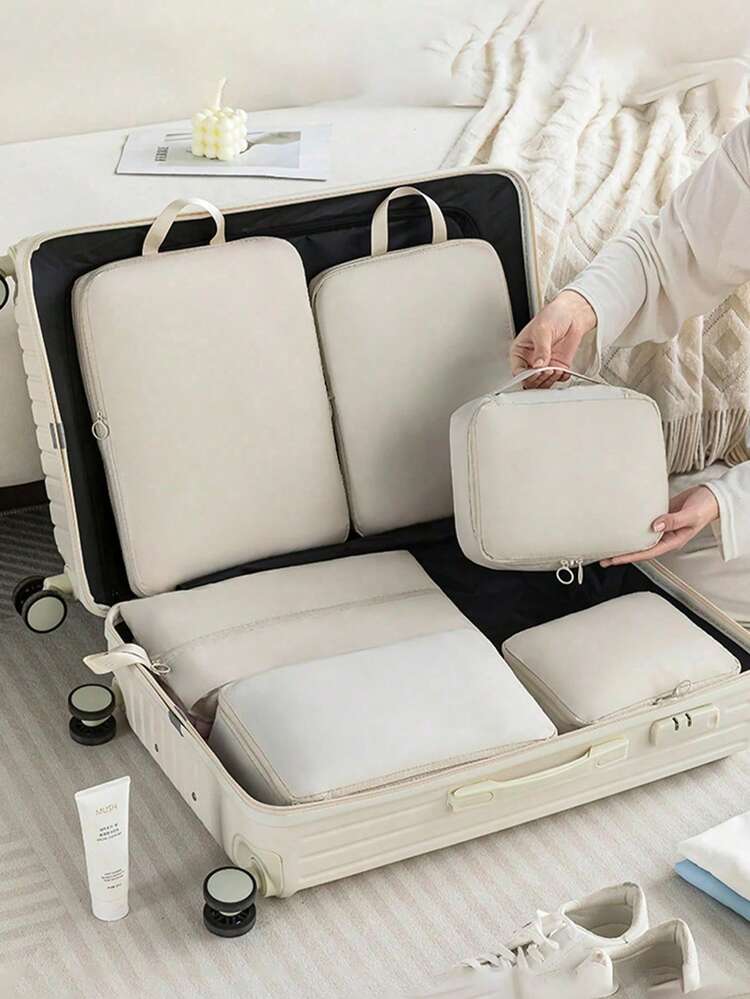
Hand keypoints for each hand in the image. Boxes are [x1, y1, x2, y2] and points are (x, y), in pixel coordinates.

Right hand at [510, 290, 597, 387]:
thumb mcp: (543, 330)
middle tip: (548, 369)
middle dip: (539, 378)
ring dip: (550, 379)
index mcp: (520, 351)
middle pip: (529, 380)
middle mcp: (531, 360)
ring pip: (542, 383)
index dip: (525, 375)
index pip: (518, 370)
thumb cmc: (553, 316)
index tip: (535, 372)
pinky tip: (563, 370)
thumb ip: (541, 349)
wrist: (572, 314)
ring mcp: (544, 365)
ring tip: (556, 369)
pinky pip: (558, 379)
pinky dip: (562, 378)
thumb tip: (538, 364)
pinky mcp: (558, 366)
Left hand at [600, 486, 719, 566]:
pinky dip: (633, 525)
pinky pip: (644, 524)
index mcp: (673, 541)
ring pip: (641, 537)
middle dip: (622, 553)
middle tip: (602, 557)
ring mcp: (662, 528)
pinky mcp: (661, 517)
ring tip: (607, 543)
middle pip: (640, 548)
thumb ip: (673, 521)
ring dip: (625, 540)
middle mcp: (665, 537)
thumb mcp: (690, 515)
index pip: (647, 552)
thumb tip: (655, 525)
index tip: (614, 559)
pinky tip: (621, 525)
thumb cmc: (704, 507)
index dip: (630, 556)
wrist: (711, 495)